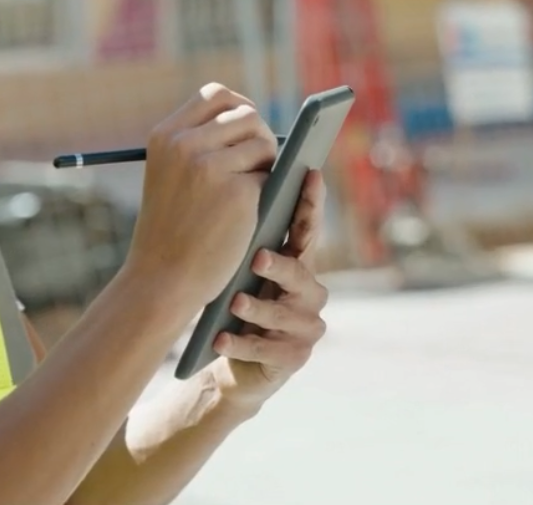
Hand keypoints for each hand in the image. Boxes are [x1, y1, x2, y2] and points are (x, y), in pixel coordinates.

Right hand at [126, 83, 278, 303]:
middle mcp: (184, 144)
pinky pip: (271, 177)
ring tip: (249, 191)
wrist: (161, 276)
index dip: (240, 107)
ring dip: (267, 165)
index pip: (216, 95)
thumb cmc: (170, 226)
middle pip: (247, 114)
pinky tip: (248, 213)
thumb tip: (253, 118)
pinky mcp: (238, 193)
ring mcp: (210, 167)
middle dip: (260, 137)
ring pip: (265, 143)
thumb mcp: (168, 172)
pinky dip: (267, 194)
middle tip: (255, 166)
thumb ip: (197, 142)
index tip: (247, 128)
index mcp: (165, 135)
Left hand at [210, 170, 329, 408]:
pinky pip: (267, 350)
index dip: (311, 202)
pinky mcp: (293, 358)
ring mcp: (305, 327)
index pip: (307, 229)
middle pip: (301, 274)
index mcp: (297, 264)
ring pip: (282, 314)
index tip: (310, 174)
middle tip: (257, 258)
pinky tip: (220, 340)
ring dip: (257, 308)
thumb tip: (233, 187)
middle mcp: (310, 293)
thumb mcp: (239, 270)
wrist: (233, 357)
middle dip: (280, 266)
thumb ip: (247, 241)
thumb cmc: (235, 303)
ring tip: (234, 302)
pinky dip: (241, 344)